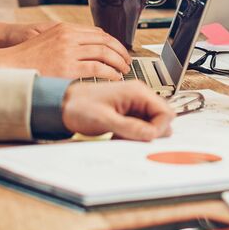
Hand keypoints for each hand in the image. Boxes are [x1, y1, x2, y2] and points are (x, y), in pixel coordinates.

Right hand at [0, 23, 131, 78]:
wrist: (7, 66)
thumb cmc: (26, 58)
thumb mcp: (48, 40)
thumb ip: (67, 41)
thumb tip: (89, 48)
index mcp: (65, 29)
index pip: (98, 32)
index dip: (113, 42)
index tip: (120, 50)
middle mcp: (68, 37)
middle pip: (105, 41)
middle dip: (120, 52)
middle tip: (127, 61)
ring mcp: (68, 52)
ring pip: (104, 54)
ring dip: (118, 63)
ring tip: (123, 70)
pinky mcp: (67, 68)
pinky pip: (97, 69)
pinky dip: (110, 73)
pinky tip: (114, 77)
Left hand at [60, 81, 174, 140]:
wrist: (63, 104)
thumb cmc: (79, 105)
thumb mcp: (105, 119)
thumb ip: (130, 127)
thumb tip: (151, 134)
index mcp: (137, 92)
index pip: (165, 112)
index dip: (158, 128)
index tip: (145, 138)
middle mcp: (139, 96)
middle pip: (161, 119)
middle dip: (150, 133)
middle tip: (132, 138)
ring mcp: (134, 104)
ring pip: (151, 124)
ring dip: (141, 135)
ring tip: (123, 136)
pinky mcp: (128, 112)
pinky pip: (140, 126)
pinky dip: (134, 135)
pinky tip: (119, 135)